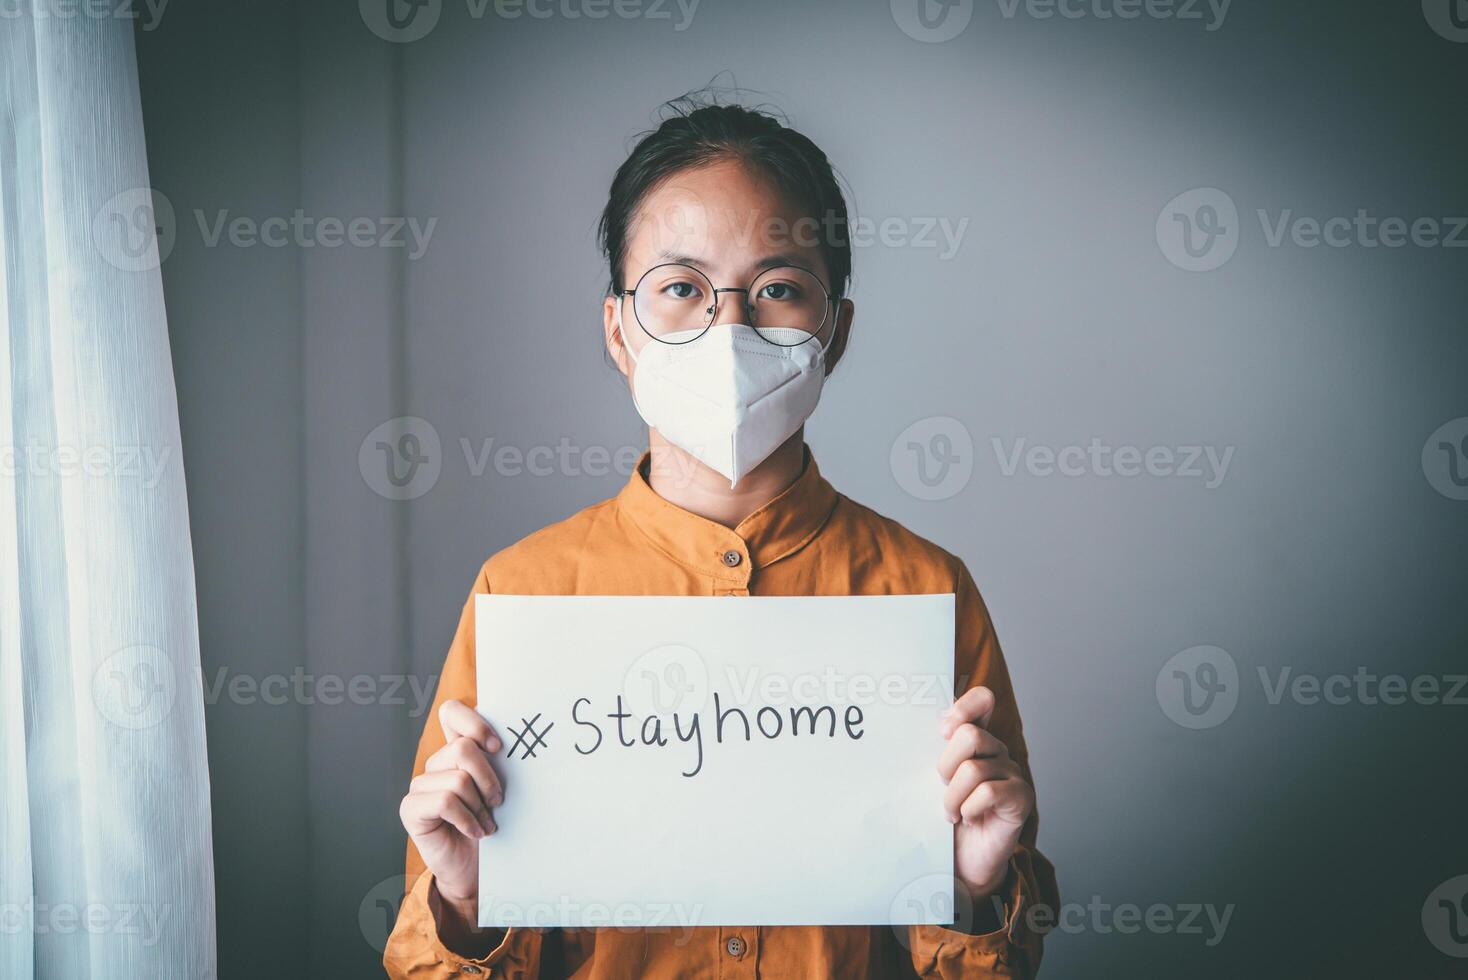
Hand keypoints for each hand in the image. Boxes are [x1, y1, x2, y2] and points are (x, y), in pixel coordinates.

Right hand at [398, 700, 503, 930]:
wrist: (476, 869)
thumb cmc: (493, 825)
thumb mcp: (500, 788)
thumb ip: (499, 763)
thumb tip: (519, 741)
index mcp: (456, 750)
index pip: (452, 712)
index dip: (475, 723)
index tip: (498, 748)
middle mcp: (435, 763)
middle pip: (464, 749)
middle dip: (489, 778)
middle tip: (498, 801)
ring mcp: (420, 785)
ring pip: (458, 779)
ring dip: (479, 805)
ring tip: (487, 822)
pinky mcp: (411, 808)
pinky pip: (446, 801)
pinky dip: (468, 819)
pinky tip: (477, 832)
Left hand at [938, 686, 1033, 900]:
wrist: (962, 860)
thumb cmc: (945, 816)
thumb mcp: (932, 780)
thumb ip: (931, 752)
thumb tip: (908, 727)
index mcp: (977, 739)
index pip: (982, 700)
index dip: (965, 706)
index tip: (943, 729)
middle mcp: (998, 750)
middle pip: (969, 734)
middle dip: (946, 765)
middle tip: (942, 787)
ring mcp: (1013, 772)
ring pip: (973, 769)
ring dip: (952, 796)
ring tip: (950, 812)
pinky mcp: (1022, 797)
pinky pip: (988, 792)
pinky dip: (969, 808)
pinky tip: (968, 818)